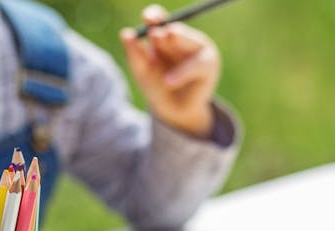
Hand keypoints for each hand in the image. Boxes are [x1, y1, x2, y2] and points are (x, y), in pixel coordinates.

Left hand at [120, 4, 219, 137]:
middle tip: (156, 32)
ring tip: (165, 37)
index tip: (147, 17)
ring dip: (177, 41)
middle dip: (167, 29)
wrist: (173, 111)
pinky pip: (196, 65)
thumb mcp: (143, 71)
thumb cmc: (157, 87)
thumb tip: (125, 33)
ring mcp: (198, 50)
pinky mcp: (208, 66)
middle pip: (176, 29)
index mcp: (166, 38)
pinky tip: (168, 82)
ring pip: (189, 41)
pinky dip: (181, 74)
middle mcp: (184, 40)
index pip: (161, 21)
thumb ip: (135, 54)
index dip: (155, 16)